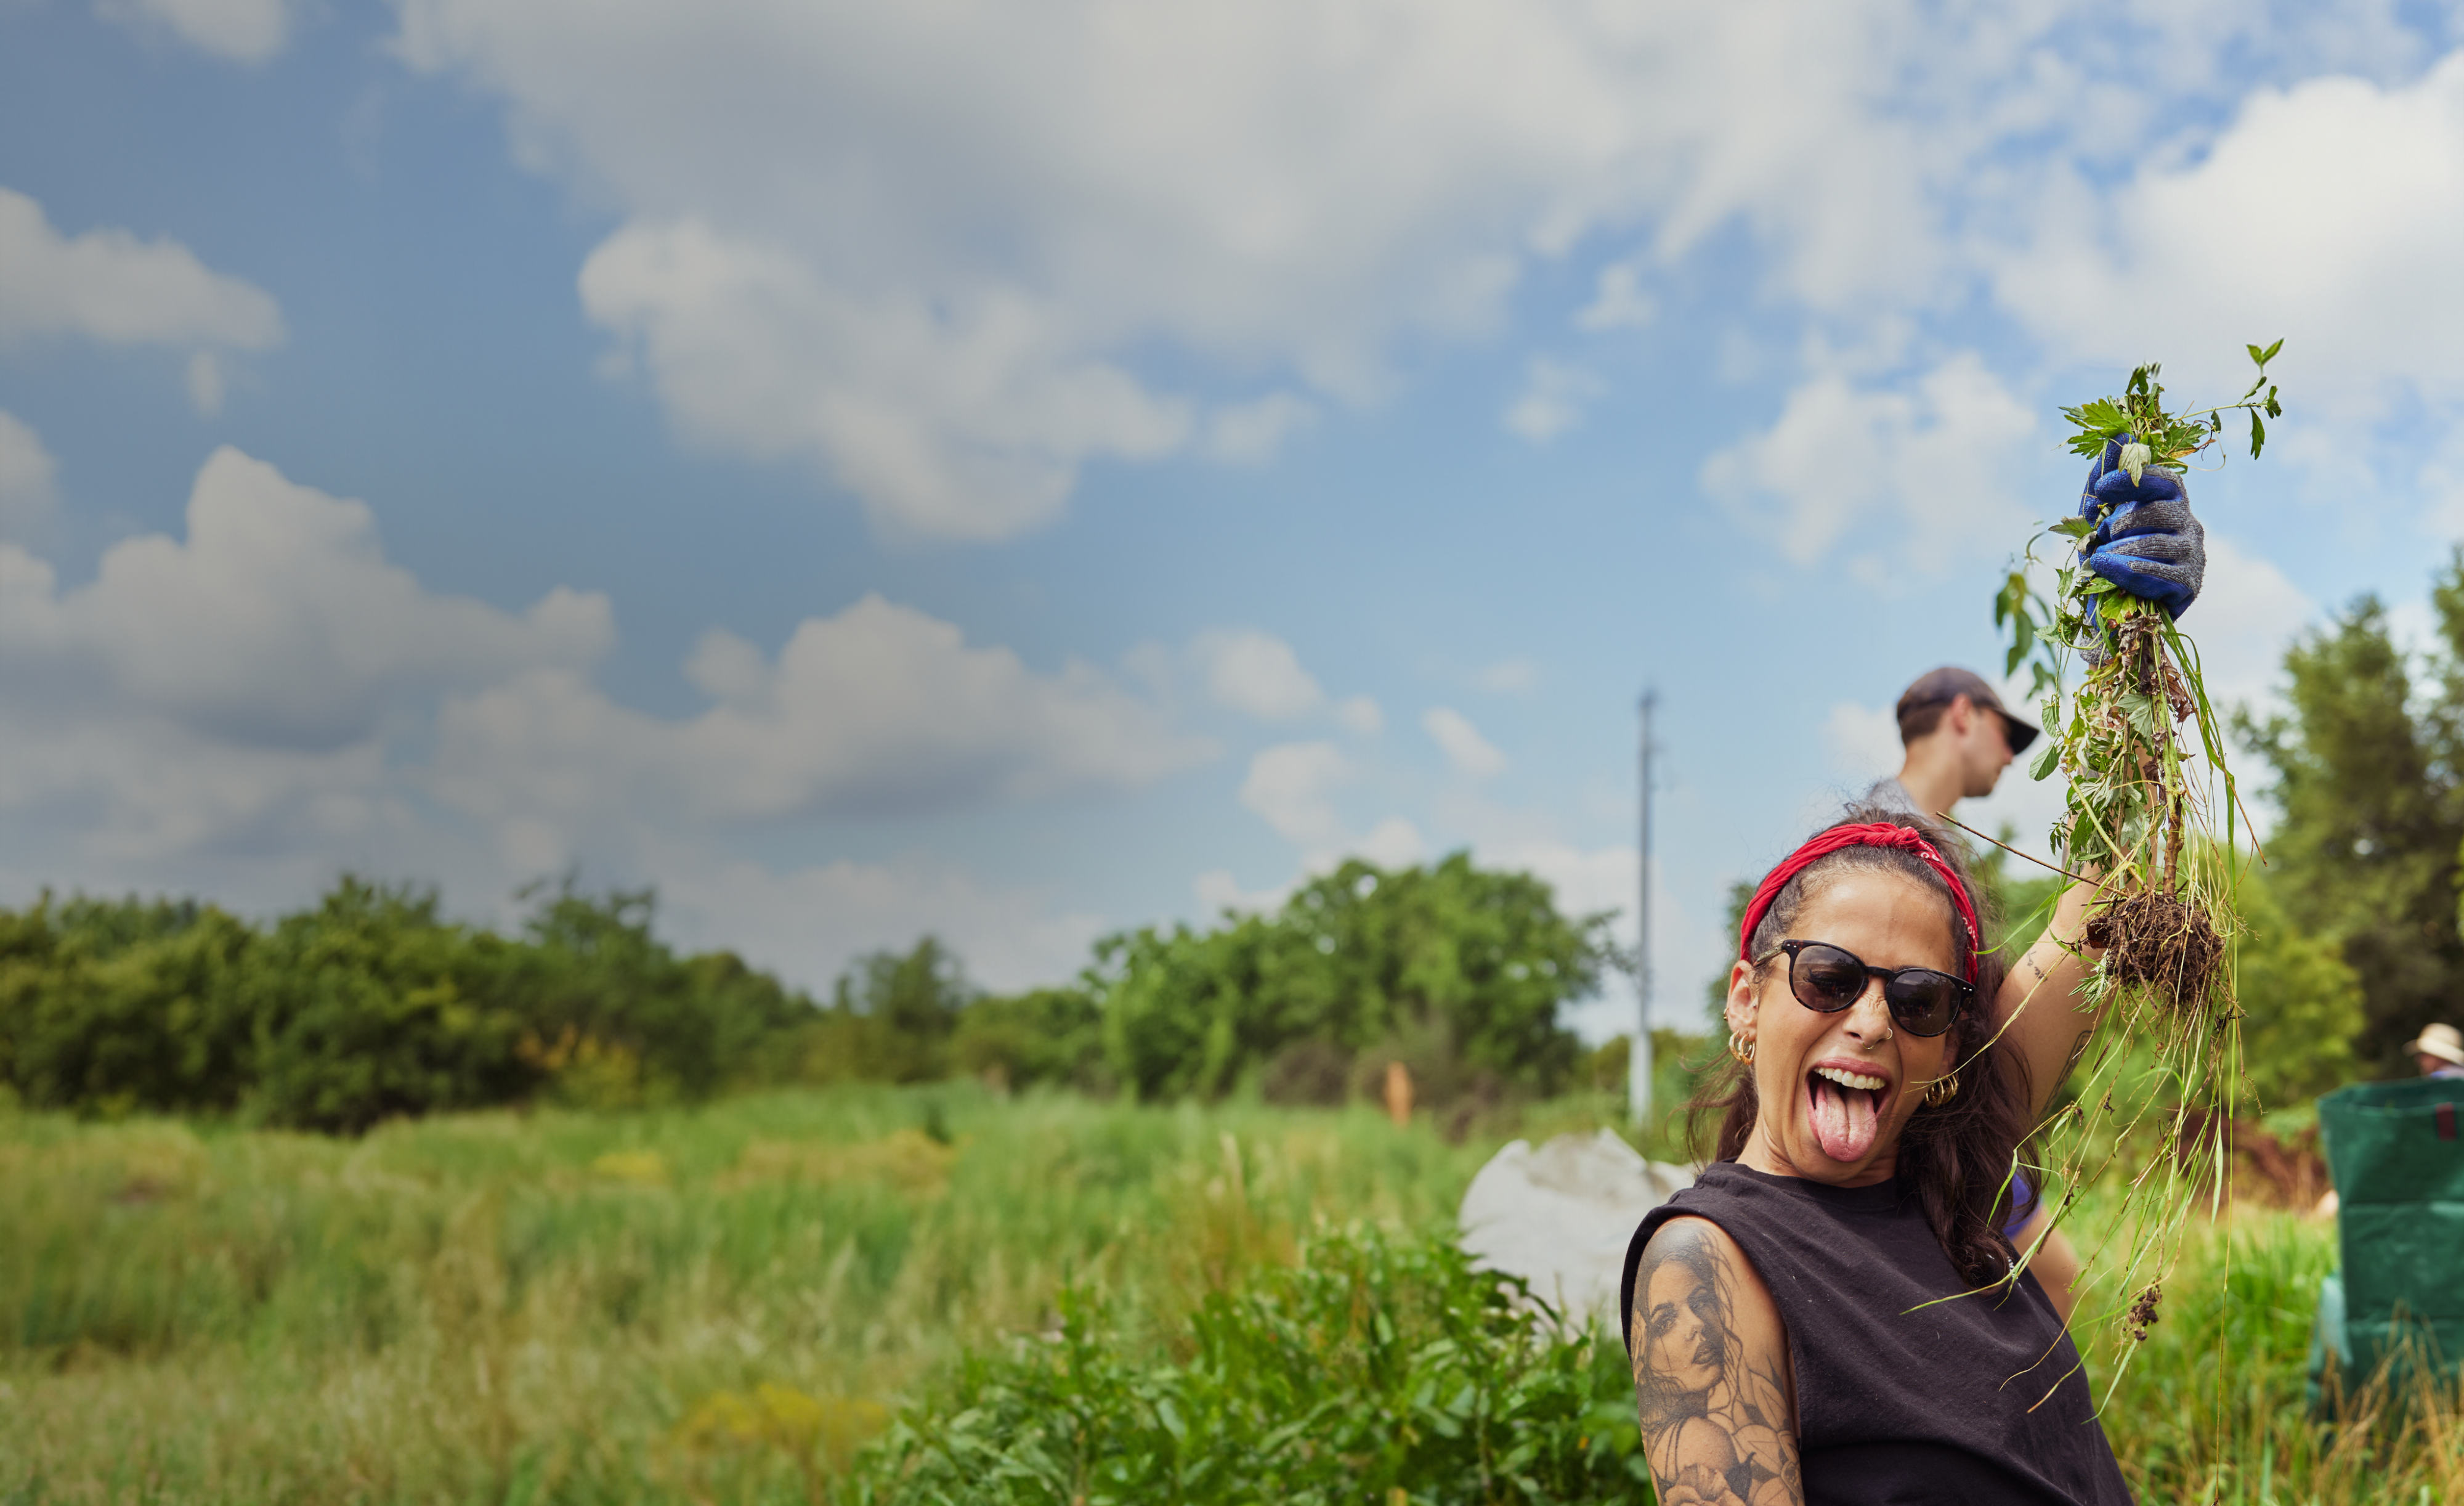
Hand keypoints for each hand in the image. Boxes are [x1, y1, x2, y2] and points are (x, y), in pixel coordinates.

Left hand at [2078, 433, 2204, 618]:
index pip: (2166, 479)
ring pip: (2157, 543)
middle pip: (2159, 510)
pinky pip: (2162, 574)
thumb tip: (2119, 435)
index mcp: (2171, 504)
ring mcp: (2194, 555)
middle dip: (2121, 523)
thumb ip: (2104, 480)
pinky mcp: (2191, 585)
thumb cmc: (2107, 557)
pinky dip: (2131, 571)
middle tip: (2100, 536)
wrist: (2110, 611)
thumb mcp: (2096, 519)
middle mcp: (2189, 524)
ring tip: (2100, 560)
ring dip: (2119, 550)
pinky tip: (2111, 572)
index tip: (2101, 489)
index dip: (2133, 479)